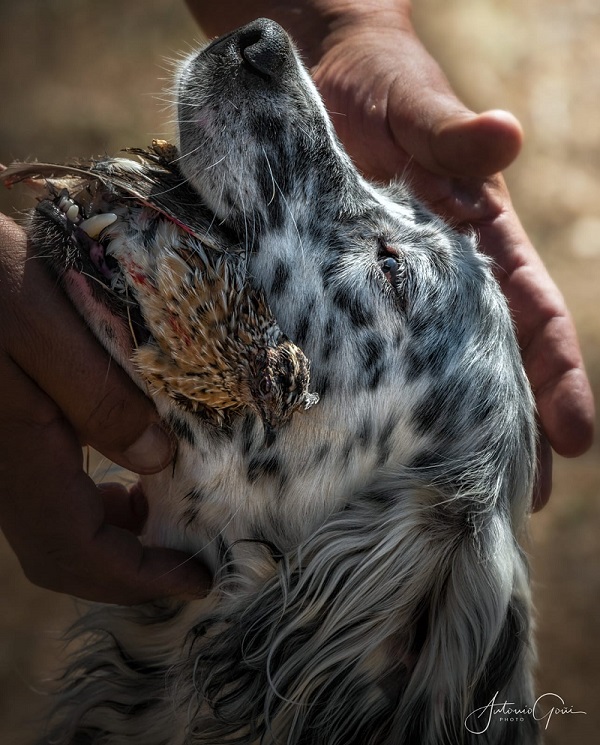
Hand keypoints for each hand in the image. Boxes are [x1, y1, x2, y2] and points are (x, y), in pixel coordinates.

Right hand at [0, 214, 210, 602]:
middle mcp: (4, 469)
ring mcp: (3, 455)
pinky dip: (100, 503)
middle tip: (191, 557)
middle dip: (130, 569)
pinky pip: (53, 492)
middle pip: (64, 553)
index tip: (197, 578)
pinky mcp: (10, 434)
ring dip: (117, 537)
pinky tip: (133, 475)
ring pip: (58, 525)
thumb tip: (156, 459)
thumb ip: (98, 397)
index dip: (138, 577)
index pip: (75, 550)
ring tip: (171, 516)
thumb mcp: (45, 324)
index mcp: (16, 452)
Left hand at [304, 7, 593, 508]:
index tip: (577, 436)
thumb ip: (451, 135)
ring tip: (456, 494)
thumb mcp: (415, 108)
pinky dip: (377, 394)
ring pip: (432, 369)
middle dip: (510, 426)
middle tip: (525, 499)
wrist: (319, 78)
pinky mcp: (344, 288)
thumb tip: (505, 138)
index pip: (530, 315)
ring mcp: (393, 288)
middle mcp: (444, 275)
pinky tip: (370, 441)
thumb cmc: (378, 85)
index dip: (555, 374)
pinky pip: (366, 348)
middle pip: (490, 361)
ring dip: (450, 429)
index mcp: (480, 239)